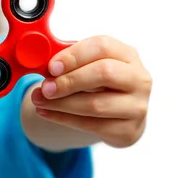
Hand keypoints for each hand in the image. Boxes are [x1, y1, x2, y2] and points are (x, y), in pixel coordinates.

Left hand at [30, 35, 152, 147]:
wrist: (114, 112)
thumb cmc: (95, 80)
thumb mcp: (84, 64)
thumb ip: (66, 59)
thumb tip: (38, 58)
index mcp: (126, 54)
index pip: (103, 47)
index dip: (75, 55)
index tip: (51, 66)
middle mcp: (138, 78)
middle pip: (104, 73)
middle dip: (69, 81)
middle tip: (45, 87)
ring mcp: (137, 106)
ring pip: (96, 105)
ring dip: (61, 104)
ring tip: (39, 100)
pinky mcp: (129, 130)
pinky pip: (91, 125)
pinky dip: (63, 119)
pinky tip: (46, 113)